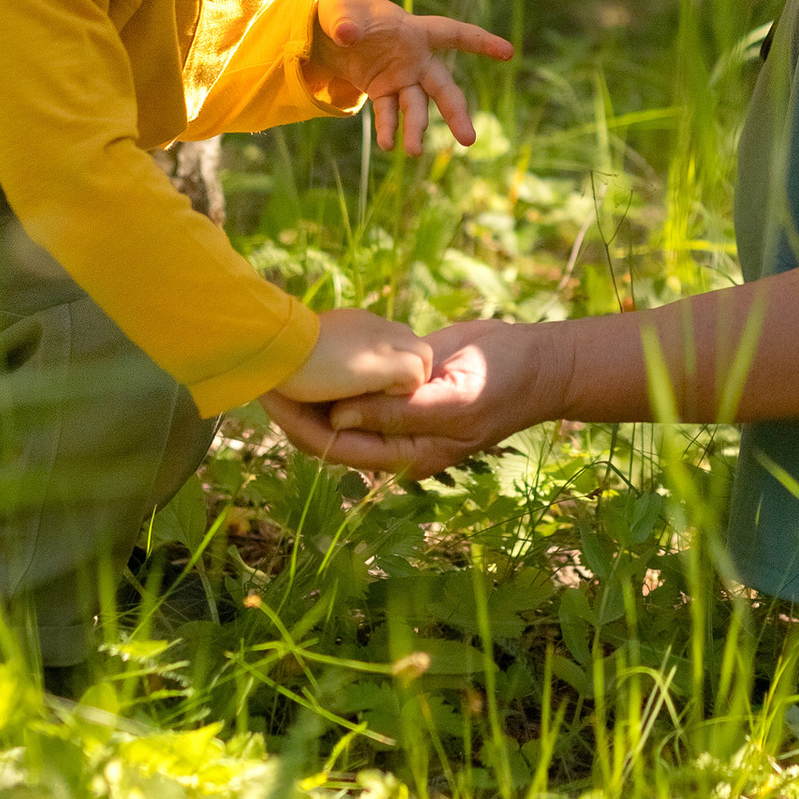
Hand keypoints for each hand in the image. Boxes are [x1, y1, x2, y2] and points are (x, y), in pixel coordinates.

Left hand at [269, 316, 574, 475]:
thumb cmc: (504, 381)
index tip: (268, 389)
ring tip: (272, 355)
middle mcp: (395, 439)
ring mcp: (399, 412)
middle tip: (258, 368)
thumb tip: (338, 419)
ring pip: (339, 404)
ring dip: (309, 385)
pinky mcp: (404, 383)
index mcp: (405, 454)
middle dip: (292, 404)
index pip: (334, 447)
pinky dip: (336, 367)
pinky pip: (360, 381)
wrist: (539, 361)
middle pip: (327, 430)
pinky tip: (313, 344)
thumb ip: (399, 412)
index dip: (296, 423)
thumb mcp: (453, 398)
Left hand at [314, 0, 513, 152]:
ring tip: (413, 153)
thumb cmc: (346, 12)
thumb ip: (345, 23)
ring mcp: (402, 78)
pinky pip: (389, 113)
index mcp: (415, 31)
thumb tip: (346, 36)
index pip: (453, 34)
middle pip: (443, 87)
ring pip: (417, 106)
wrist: (332, 32)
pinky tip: (386, 145)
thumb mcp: (340, 11)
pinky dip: (387, 128)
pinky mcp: (384, 92)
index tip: (508, 53)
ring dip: (416, 129)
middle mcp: (416, 59)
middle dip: (455, 112)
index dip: (480, 42)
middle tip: (468, 139)